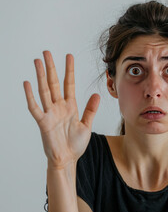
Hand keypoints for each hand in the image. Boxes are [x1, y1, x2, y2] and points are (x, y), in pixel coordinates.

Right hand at [23, 51, 99, 168]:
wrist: (67, 159)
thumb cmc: (75, 144)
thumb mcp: (86, 125)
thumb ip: (90, 109)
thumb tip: (96, 94)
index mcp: (70, 106)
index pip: (69, 84)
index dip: (69, 70)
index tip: (69, 56)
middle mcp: (59, 107)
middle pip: (54, 83)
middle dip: (51, 67)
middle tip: (47, 52)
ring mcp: (50, 113)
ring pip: (44, 91)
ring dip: (40, 76)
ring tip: (37, 61)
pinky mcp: (43, 122)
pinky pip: (35, 107)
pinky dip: (31, 96)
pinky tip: (28, 83)